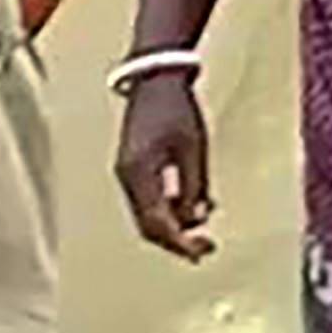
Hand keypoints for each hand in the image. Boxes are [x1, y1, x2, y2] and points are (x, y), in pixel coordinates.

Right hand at [114, 74, 216, 260]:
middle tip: (205, 249)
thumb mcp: (193, 149)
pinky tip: (189, 208)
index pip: (157, 222)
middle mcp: (126, 177)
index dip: (181, 242)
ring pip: (146, 216)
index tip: (203, 253)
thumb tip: (196, 219)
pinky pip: (147, 201)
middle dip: (176, 240)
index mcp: (139, 173)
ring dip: (173, 226)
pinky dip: (167, 211)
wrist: (154, 79)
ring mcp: (126, 173)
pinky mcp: (131, 168)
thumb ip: (194, 187)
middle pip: (147, 226)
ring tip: (202, 228)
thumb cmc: (176, 109)